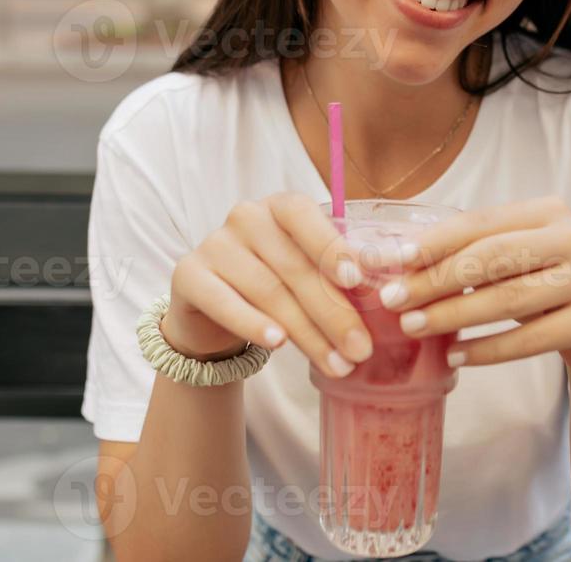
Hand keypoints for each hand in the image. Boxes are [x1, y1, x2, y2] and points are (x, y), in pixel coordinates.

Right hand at [164, 192, 375, 378]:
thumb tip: (381, 300)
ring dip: (306, 333)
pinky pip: (225, 302)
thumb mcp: (305, 272)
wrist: (212, 309)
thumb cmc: (274, 285)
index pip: (306, 216)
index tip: (359, 281)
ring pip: (269, 292)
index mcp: (281, 207)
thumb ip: (335, 277)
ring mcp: (214, 244)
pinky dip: (253, 324)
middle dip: (334, 312)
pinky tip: (277, 343)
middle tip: (361, 348)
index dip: (333, 247)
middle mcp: (246, 216)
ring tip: (336, 364)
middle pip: (295, 267)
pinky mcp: (188, 275)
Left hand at [375, 195, 570, 382]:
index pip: (482, 222)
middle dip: (436, 279)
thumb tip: (400, 265)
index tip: (395, 261)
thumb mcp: (514, 265)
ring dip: (453, 315)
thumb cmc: (546, 289)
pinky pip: (533, 338)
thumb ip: (470, 257)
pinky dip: (488, 349)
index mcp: (550, 211)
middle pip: (492, 257)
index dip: (436, 241)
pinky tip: (456, 356)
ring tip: (413, 327)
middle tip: (392, 300)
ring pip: (509, 297)